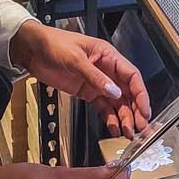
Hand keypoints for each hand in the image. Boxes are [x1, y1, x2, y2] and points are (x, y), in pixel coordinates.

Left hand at [10, 21, 150, 137]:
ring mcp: (97, 82)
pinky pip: (103, 107)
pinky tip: (113, 129)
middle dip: (135, 110)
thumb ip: (95, 77)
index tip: (145, 111)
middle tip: (140, 129)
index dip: (141, 94)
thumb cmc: (54, 44)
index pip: (131, 75)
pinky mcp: (87, 92)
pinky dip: (109, 118)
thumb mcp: (75, 59)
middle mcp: (106, 70)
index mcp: (107, 55)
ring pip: (117, 103)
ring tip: (128, 134)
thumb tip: (115, 93)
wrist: (33, 50)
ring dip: (124, 117)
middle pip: (127, 92)